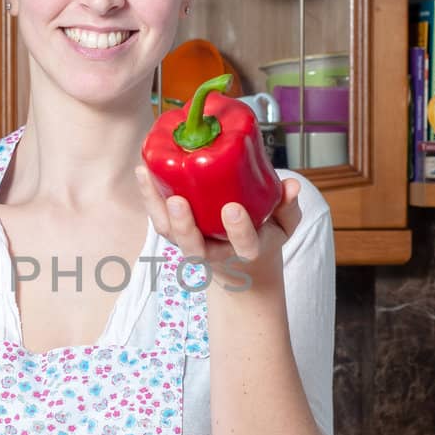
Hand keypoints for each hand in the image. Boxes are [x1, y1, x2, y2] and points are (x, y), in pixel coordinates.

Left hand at [134, 166, 300, 286]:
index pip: (244, 246)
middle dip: (185, 227)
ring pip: (169, 233)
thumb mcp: (284, 226)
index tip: (234, 210)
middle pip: (194, 249)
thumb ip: (288, 206)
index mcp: (246, 251)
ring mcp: (192, 245)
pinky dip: (150, 196)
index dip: (239, 231)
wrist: (242, 264)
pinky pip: (160, 219)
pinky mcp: (176, 234)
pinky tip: (143, 170)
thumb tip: (292, 185)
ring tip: (147, 173)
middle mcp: (214, 253)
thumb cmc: (263, 236)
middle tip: (178, 201)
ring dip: (156, 206)